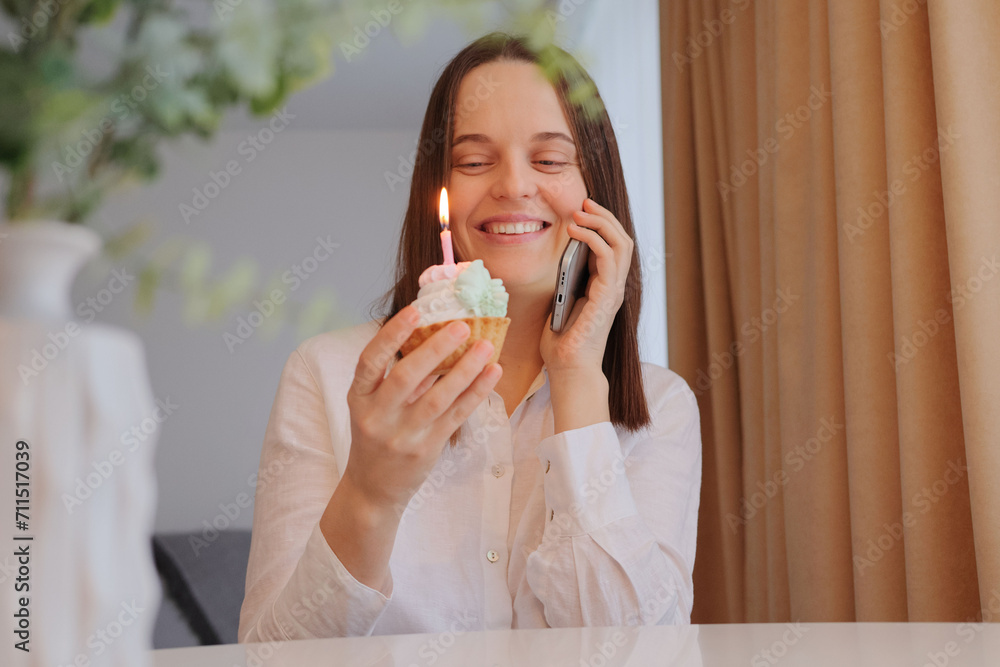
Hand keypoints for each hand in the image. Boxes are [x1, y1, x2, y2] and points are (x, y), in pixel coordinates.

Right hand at [343, 306, 501, 515]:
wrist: (373, 488)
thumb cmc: (376, 436)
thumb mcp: (373, 405)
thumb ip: (397, 376)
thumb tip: (437, 335)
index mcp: (359, 398)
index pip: (370, 361)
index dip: (391, 334)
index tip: (414, 311)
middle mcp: (377, 416)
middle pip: (406, 377)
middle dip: (436, 348)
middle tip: (462, 325)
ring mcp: (402, 435)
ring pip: (437, 397)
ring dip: (465, 369)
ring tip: (485, 346)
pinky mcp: (427, 448)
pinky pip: (456, 415)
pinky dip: (476, 392)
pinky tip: (492, 373)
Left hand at [540, 198, 632, 374]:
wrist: (568, 368)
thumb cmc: (562, 342)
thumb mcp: (561, 301)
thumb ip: (566, 280)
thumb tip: (560, 255)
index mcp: (604, 286)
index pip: (612, 246)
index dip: (601, 224)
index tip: (581, 209)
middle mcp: (614, 286)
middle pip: (621, 239)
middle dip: (604, 216)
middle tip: (583, 202)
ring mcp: (614, 291)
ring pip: (621, 244)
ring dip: (601, 222)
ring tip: (580, 212)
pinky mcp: (608, 297)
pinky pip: (609, 259)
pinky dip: (594, 239)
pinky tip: (576, 232)